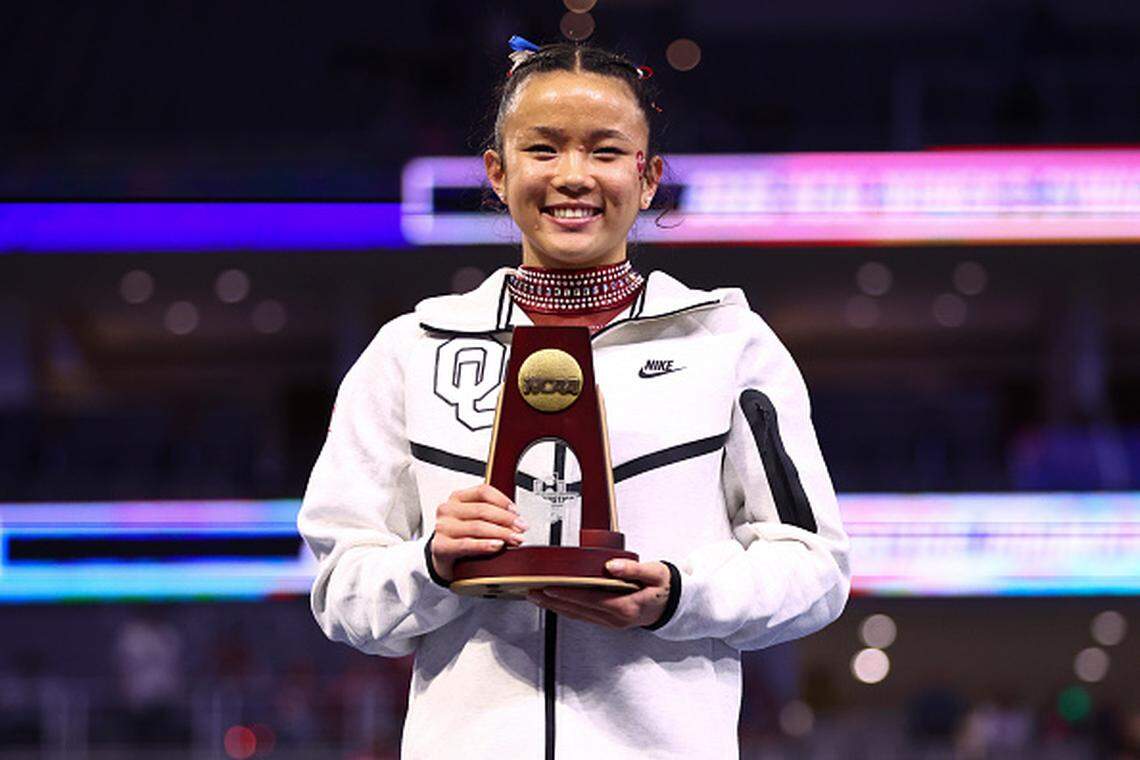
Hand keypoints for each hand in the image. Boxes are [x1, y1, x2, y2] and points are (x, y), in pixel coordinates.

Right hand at [430, 484, 526, 581]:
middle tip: (521, 528)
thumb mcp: (474, 520)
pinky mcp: (441, 546)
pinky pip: (467, 544)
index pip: (483, 491)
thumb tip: (517, 519)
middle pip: (482, 510)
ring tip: (515, 539)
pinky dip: (484, 545)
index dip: (503, 500)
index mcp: (457, 498)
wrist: (443, 559)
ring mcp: (443, 527)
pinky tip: (497, 546)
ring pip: (477, 526)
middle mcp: (448, 509)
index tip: (517, 512)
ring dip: (500, 533)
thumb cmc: (461, 537)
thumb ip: (491, 514)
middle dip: (506, 519)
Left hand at [527, 559, 671, 629]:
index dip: (568, 594)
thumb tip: (612, 566)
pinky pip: (583, 616)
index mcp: (626, 606)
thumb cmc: (664, 587)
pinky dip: (566, 609)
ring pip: (577, 615)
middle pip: (578, 610)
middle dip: (554, 601)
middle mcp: (616, 618)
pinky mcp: (609, 622)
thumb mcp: (655, 573)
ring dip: (556, 607)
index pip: (590, 599)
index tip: (550, 587)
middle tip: (533, 592)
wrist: (673, 604)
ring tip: (536, 597)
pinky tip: (555, 603)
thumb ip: (633, 569)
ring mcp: (611, 623)